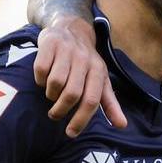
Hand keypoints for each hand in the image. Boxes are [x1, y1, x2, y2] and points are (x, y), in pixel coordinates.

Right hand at [33, 17, 127, 136]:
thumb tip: (122, 125)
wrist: (72, 29)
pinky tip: (42, 80)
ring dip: (50, 95)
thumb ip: (110, 104)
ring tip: (51, 95)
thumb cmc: (86, 62)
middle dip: (61, 110)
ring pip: (56, 82)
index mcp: (98, 70)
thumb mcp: (101, 80)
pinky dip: (39, 79)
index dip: (81, 119)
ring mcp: (66, 50)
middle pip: (72, 93)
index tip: (71, 133)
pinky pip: (41, 69)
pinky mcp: (49, 44)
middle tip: (55, 115)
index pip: (92, 100)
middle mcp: (84, 59)